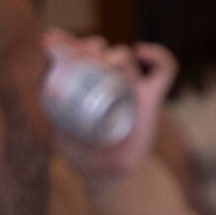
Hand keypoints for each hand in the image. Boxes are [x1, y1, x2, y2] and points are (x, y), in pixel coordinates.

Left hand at [47, 32, 175, 189]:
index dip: (67, 44)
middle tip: (83, 52)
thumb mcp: (62, 139)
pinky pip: (164, 69)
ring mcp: (131, 88)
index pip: (78, 58)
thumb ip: (55, 120)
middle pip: (102, 53)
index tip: (53, 39)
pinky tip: (140, 51)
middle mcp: (109, 83)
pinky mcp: (152, 97)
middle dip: (90, 46)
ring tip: (104, 61)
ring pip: (126, 58)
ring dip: (115, 54)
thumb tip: (51, 98)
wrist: (112, 175)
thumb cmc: (85, 156)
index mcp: (87, 88)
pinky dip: (157, 55)